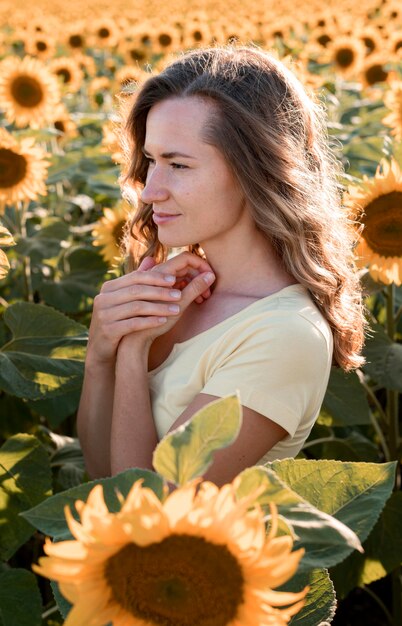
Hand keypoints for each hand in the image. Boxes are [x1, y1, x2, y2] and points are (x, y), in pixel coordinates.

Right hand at [86, 252, 214, 363]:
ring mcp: (104, 314)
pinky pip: (133, 324)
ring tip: (177, 309)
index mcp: (108, 288)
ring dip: (159, 307)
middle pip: (136, 290)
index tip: (174, 280)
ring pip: (136, 307)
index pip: (134, 277)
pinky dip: (150, 321)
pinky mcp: (108, 330)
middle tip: (178, 294)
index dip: (155, 277)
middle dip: (160, 292)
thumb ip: (137, 280)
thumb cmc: (118, 320)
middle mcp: (103, 298)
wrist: (102, 349)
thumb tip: (152, 259)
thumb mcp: (125, 299)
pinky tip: (164, 321)